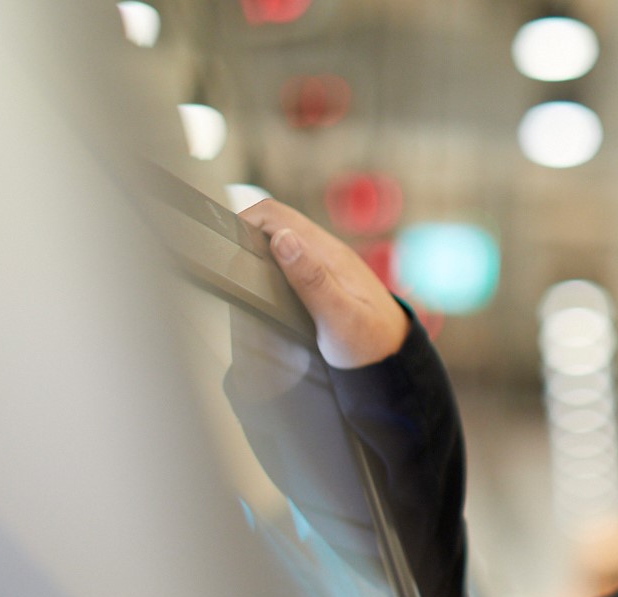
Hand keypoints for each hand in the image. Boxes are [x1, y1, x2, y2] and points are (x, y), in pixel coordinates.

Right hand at [236, 198, 409, 368]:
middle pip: (275, 223)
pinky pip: (291, 258)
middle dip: (245, 232)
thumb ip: (312, 279)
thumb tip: (282, 238)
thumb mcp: (340, 317)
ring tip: (234, 268)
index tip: (224, 243)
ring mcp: (327, 264)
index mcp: (329, 254)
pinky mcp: (326, 278)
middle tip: (221, 257)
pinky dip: (270, 262)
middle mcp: (328, 252)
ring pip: (282, 239)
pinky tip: (260, 282)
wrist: (396, 360)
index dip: (244, 219)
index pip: (276, 214)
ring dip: (257, 246)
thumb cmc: (371, 344)